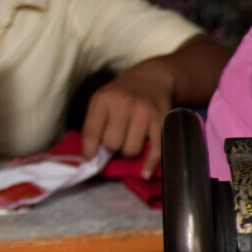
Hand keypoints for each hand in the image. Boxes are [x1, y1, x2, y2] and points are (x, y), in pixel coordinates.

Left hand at [81, 58, 175, 176]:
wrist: (152, 78)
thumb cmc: (122, 94)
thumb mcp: (102, 100)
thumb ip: (95, 124)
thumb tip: (91, 157)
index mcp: (103, 99)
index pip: (91, 133)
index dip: (89, 151)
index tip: (91, 158)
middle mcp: (124, 104)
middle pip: (112, 143)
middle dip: (112, 148)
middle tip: (116, 143)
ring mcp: (145, 112)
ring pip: (131, 150)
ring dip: (129, 152)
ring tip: (130, 143)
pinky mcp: (162, 120)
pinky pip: (155, 149)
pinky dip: (150, 164)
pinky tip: (145, 173)